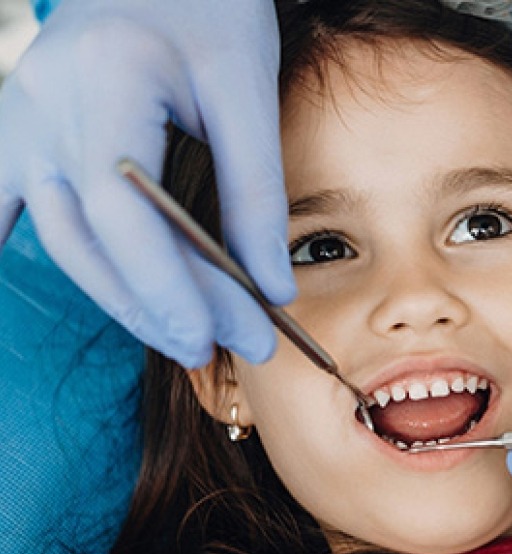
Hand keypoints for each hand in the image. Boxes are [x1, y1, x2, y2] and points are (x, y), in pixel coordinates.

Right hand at [0, 0, 293, 366]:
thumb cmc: (212, 11)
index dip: (169, 285)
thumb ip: (256, 191)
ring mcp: (23, 117)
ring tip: (185, 333)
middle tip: (225, 347)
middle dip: (161, 306)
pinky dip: (29, 250)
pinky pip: (9, 204)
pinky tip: (70, 293)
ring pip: (63, 239)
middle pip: (93, 239)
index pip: (123, 210)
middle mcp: (46, 104)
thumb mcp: (248, 89)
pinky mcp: (21, 128)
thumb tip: (271, 287)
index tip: (222, 336)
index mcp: (108, 80)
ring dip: (123, 298)